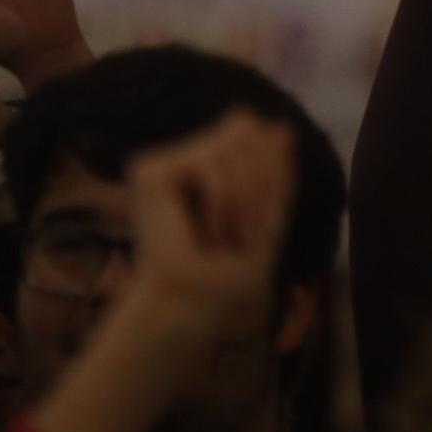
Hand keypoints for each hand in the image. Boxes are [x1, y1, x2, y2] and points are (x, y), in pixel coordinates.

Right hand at [128, 110, 294, 326]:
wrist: (194, 305)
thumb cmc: (228, 272)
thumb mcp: (268, 214)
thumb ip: (274, 170)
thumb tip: (283, 128)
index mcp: (207, 165)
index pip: (252, 130)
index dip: (271, 162)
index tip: (263, 217)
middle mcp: (181, 157)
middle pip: (243, 126)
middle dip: (260, 178)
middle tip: (244, 230)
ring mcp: (163, 162)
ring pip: (231, 142)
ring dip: (244, 195)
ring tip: (228, 234)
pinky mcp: (149, 172)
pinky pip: (211, 165)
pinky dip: (224, 200)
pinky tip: (209, 230)